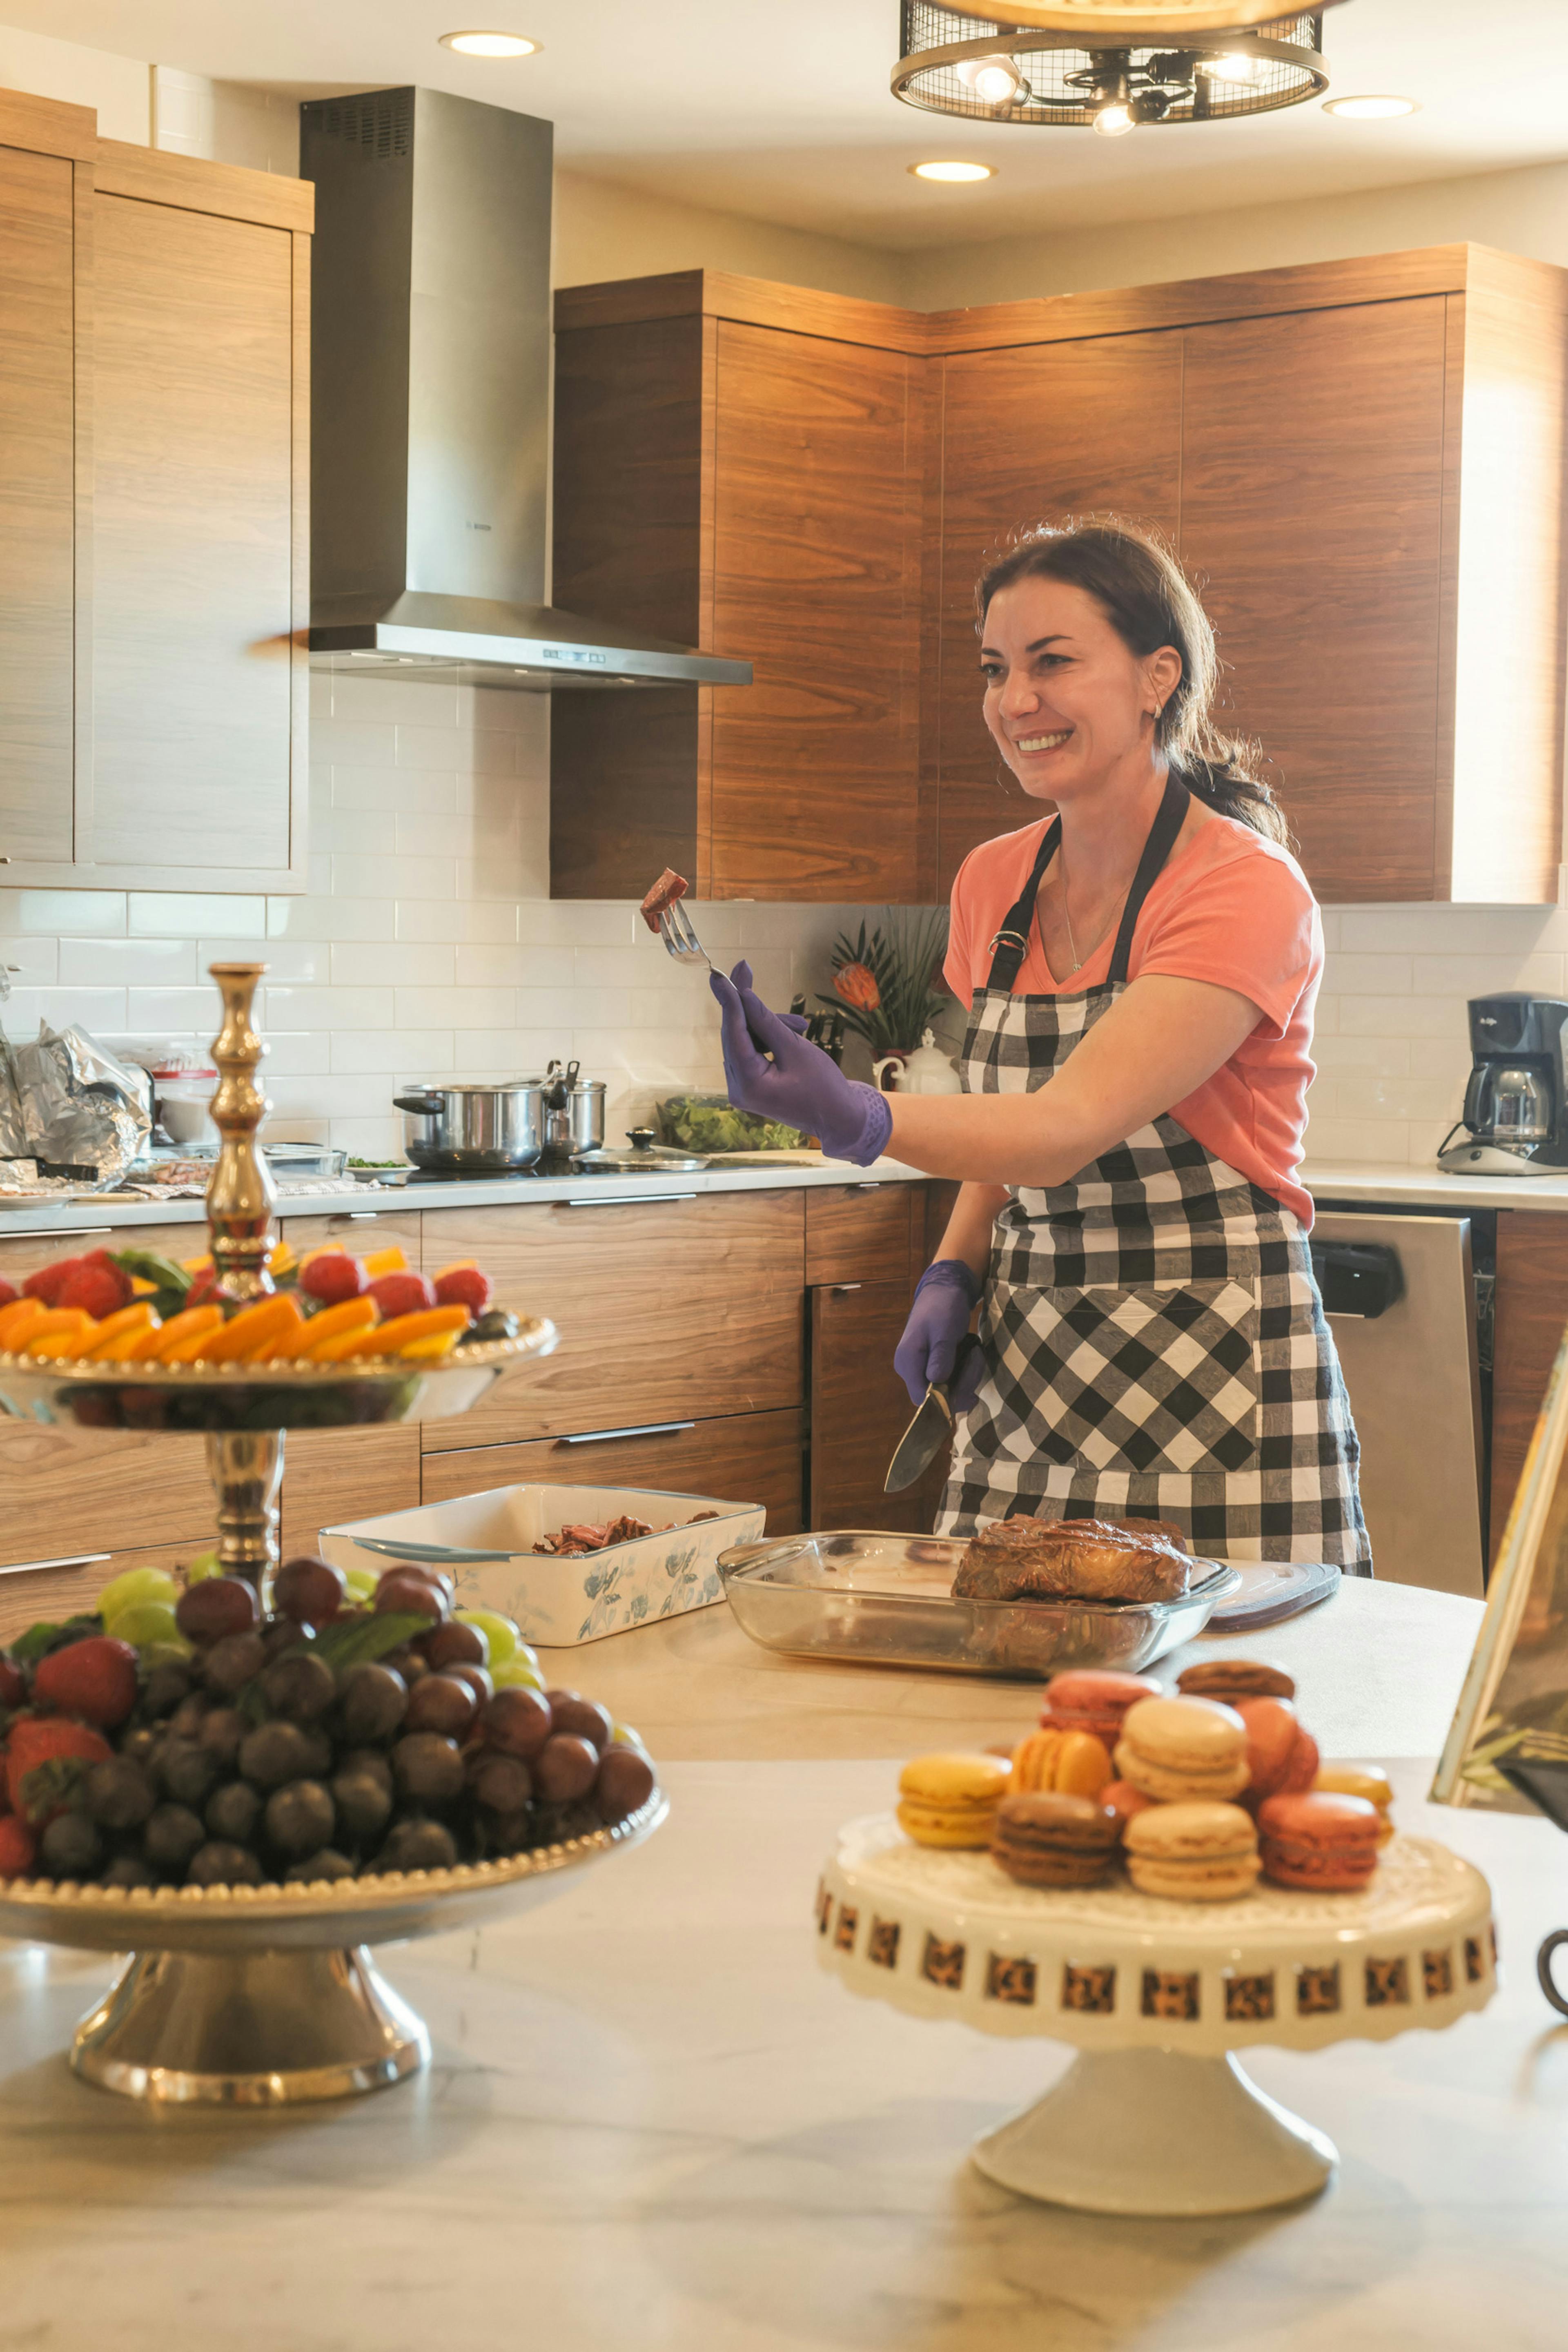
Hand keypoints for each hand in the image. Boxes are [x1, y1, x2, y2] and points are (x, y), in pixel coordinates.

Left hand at [710, 962, 892, 1164]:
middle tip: (744, 968)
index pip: (734, 1035)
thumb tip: (744, 995)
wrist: (839, 1118)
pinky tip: (793, 1034)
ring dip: (768, 1025)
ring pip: (745, 1041)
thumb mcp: (797, 1049)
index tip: (720, 975)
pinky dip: (769, 1039)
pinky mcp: (751, 1085)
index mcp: (749, 1085)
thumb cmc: (825, 1087)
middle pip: (735, 1036)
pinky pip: (752, 1052)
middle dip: (747, 1005)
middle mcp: (738, 1089)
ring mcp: (743, 1089)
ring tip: (801, 1026)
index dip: (730, 1001)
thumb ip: (768, 1022)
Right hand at [894, 1260, 983, 1407]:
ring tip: (975, 1352)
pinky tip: (970, 1355)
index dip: (945, 1401)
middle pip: (937, 1396)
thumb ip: (941, 1357)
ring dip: (967, 1376)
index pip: (921, 1399)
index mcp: (908, 1362)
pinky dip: (964, 1371)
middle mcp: (910, 1369)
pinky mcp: (931, 1365)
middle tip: (977, 1358)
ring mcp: (920, 1368)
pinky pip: (949, 1379)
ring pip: (946, 1389)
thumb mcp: (945, 1330)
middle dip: (963, 1383)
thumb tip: (937, 1383)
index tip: (969, 1390)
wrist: (943, 1290)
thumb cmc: (943, 1307)